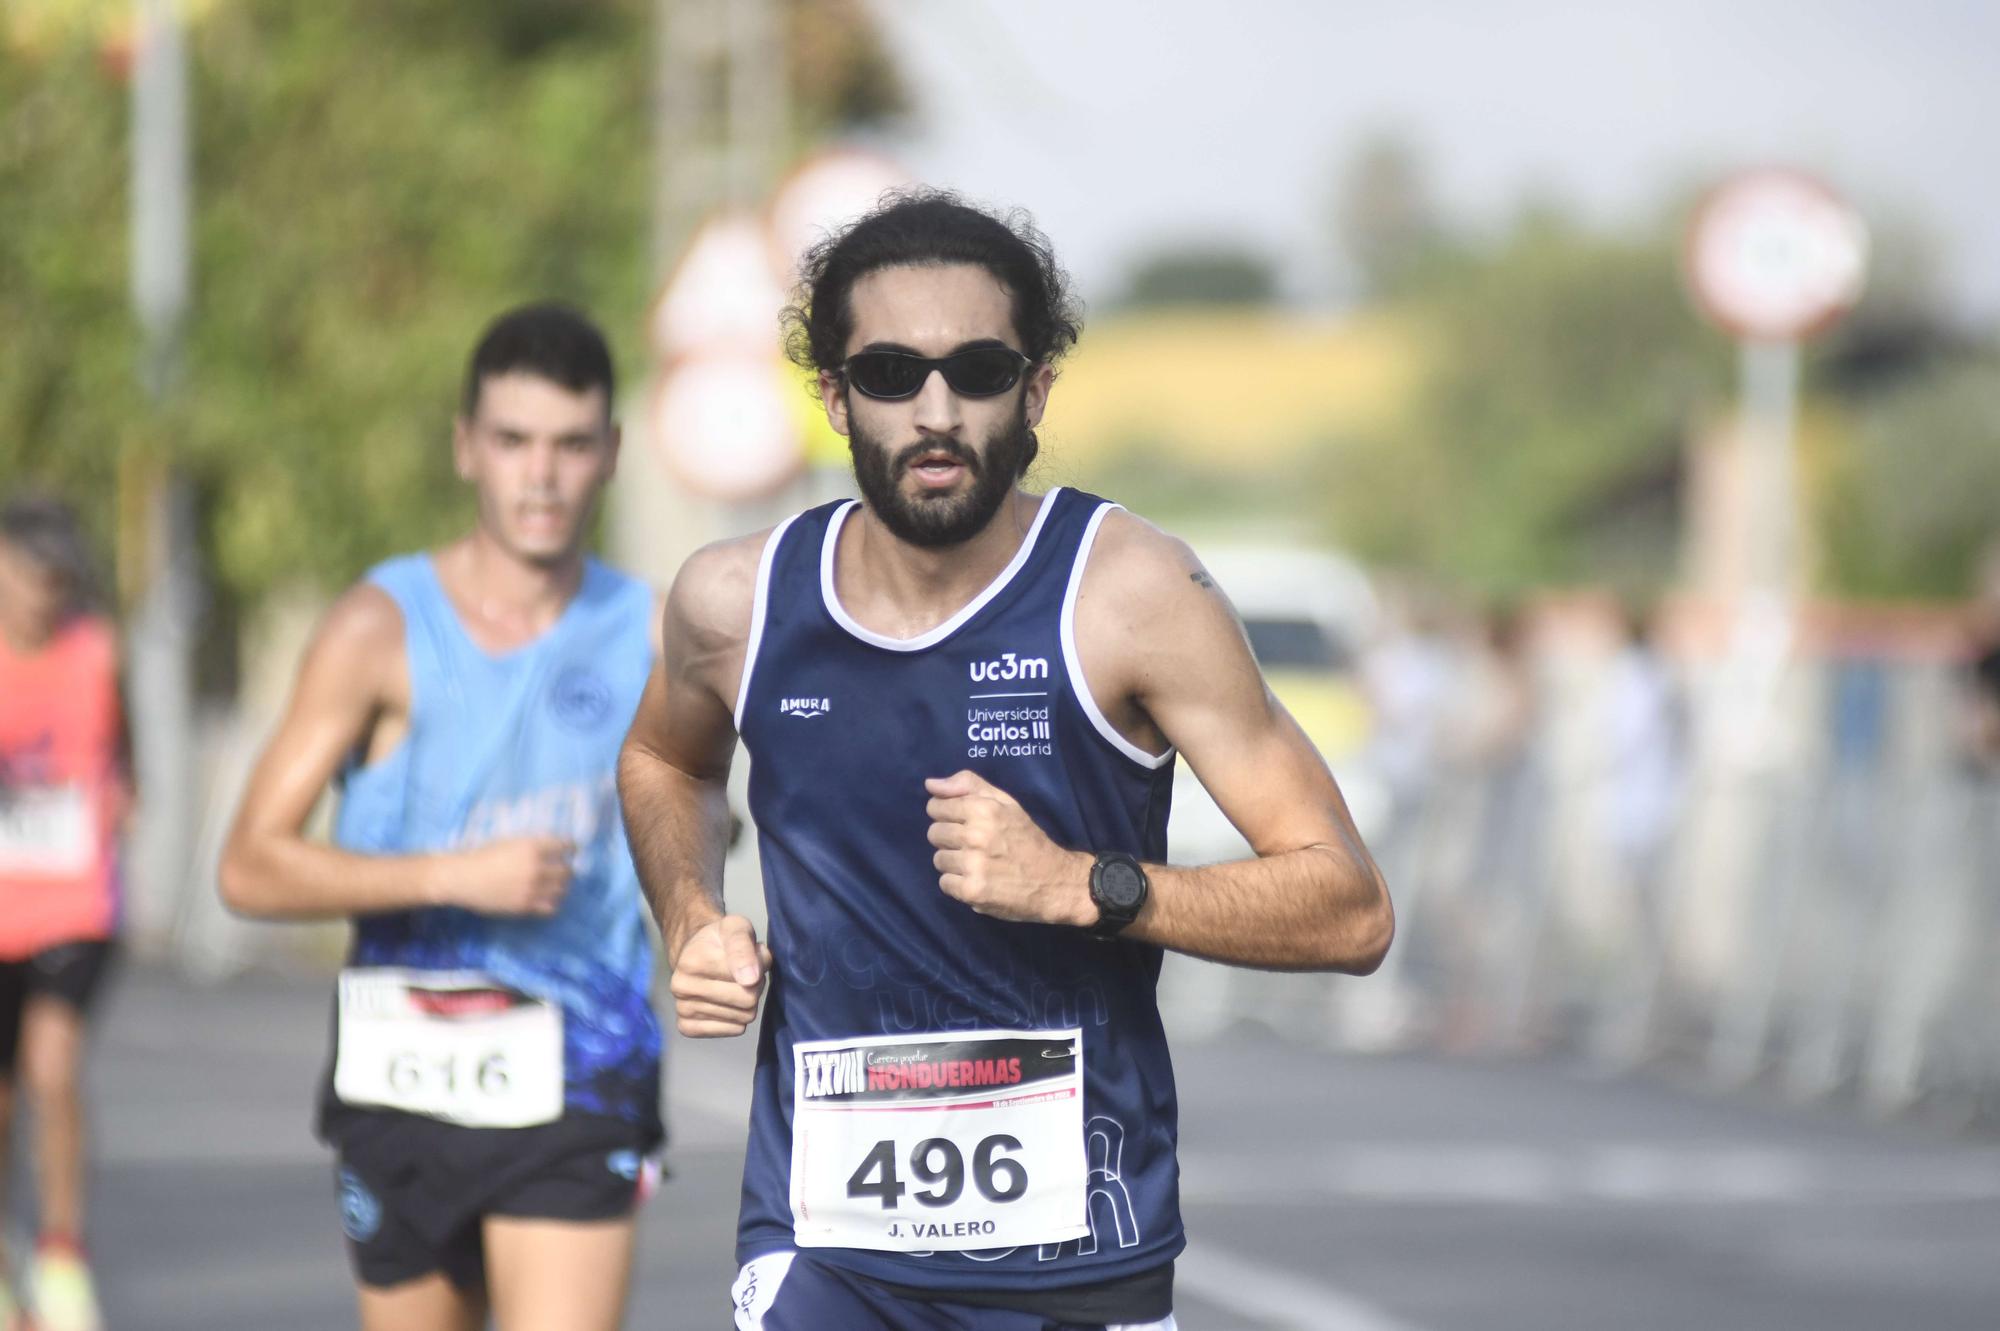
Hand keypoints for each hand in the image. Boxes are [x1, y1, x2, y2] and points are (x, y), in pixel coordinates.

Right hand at [444, 837, 574, 915]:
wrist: (462, 877)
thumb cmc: (483, 855)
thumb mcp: (510, 841)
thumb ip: (532, 845)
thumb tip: (553, 848)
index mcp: (532, 847)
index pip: (565, 846)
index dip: (571, 848)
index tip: (572, 850)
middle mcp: (536, 867)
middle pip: (567, 870)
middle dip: (566, 869)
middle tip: (562, 869)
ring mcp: (532, 888)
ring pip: (562, 889)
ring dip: (561, 886)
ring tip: (555, 884)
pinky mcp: (525, 906)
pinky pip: (550, 907)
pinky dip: (552, 902)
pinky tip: (546, 898)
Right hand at [669, 914, 772, 1037]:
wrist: (696, 952)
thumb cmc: (720, 940)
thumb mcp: (736, 927)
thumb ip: (744, 947)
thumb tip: (750, 979)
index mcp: (691, 962)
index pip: (749, 981)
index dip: (758, 968)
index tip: (751, 956)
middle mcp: (680, 987)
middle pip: (747, 1002)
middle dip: (754, 987)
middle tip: (745, 974)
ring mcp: (681, 1009)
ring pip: (742, 1018)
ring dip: (746, 1003)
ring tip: (735, 985)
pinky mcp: (686, 1027)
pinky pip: (731, 1031)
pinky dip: (736, 1019)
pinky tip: (727, 1003)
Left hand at [924, 770, 1091, 925]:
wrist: (1054, 881)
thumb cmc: (1027, 839)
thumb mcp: (1005, 803)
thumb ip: (968, 786)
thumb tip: (930, 784)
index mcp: (984, 809)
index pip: (936, 806)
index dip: (945, 814)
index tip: (962, 823)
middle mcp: (976, 835)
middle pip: (934, 834)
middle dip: (950, 839)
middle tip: (973, 846)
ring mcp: (973, 865)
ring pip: (938, 859)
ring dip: (954, 863)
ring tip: (978, 864)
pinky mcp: (972, 891)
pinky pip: (945, 883)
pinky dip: (958, 885)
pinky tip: (978, 880)